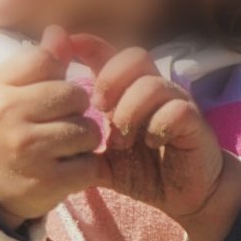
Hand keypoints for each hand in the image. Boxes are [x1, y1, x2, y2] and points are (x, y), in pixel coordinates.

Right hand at [0, 31, 102, 230]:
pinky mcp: (48, 182)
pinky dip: (85, 167)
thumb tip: (60, 32)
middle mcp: (7, 118)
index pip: (47, 59)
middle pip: (75, 95)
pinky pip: (90, 164)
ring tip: (63, 145)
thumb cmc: (4, 126)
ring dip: (84, 139)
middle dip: (76, 108)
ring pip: (88, 130)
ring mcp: (28, 152)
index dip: (57, 74)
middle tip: (58, 122)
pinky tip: (65, 168)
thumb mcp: (9, 89)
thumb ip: (38, 60)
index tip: (45, 92)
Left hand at [67, 36, 240, 240]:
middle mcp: (155, 90)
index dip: (87, 46)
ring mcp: (177, 103)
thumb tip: (46, 139)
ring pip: (152, 84)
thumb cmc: (147, 172)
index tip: (66, 48)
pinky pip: (176, 110)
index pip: (109, 54)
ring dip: (130, 110)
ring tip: (121, 138)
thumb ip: (82, 146)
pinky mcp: (195, 123)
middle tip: (98, 109)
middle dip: (111, 79)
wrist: (189, 195)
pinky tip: (150, 143)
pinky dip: (158, 126)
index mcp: (130, 92)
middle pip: (134, 56)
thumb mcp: (106, 160)